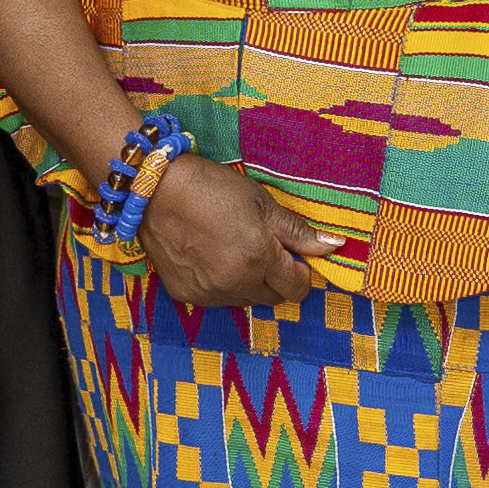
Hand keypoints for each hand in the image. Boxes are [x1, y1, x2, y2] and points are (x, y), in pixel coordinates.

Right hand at [135, 157, 322, 310]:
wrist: (154, 190)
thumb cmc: (211, 187)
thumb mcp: (261, 202)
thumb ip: (297, 232)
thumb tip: (334, 247)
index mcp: (260, 259)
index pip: (298, 288)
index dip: (298, 270)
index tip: (289, 253)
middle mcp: (236, 283)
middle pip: (273, 298)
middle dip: (274, 278)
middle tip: (258, 247)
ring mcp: (209, 292)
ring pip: (244, 299)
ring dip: (246, 281)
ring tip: (229, 247)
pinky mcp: (186, 295)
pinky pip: (216, 298)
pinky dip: (219, 282)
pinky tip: (207, 255)